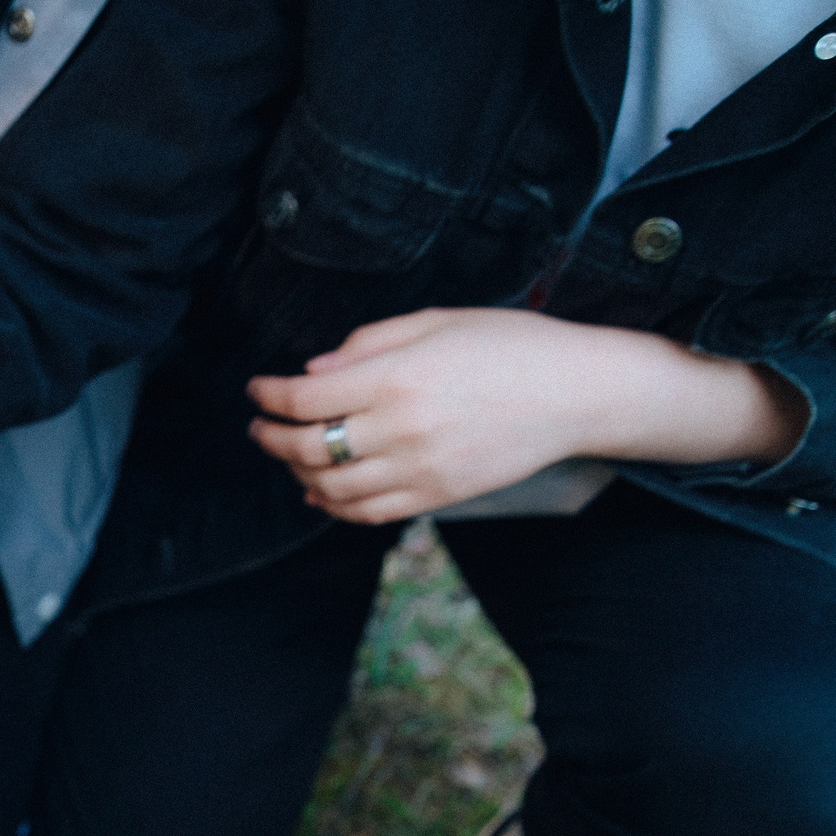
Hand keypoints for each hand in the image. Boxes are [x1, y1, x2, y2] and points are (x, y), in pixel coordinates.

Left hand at [246, 308, 807, 523]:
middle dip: (271, 439)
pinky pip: (368, 513)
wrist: (576, 393)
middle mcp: (402, 429)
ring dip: (298, 474)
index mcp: (397, 378)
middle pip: (309, 448)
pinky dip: (334, 507)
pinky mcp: (436, 496)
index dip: (270, 395)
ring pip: (332, 489)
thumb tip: (311, 371)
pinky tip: (320, 492)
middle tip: (260, 427)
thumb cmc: (510, 345)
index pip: (306, 399)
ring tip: (289, 456)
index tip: (258, 389)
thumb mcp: (436, 322)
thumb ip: (369, 344)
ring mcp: (419, 470)